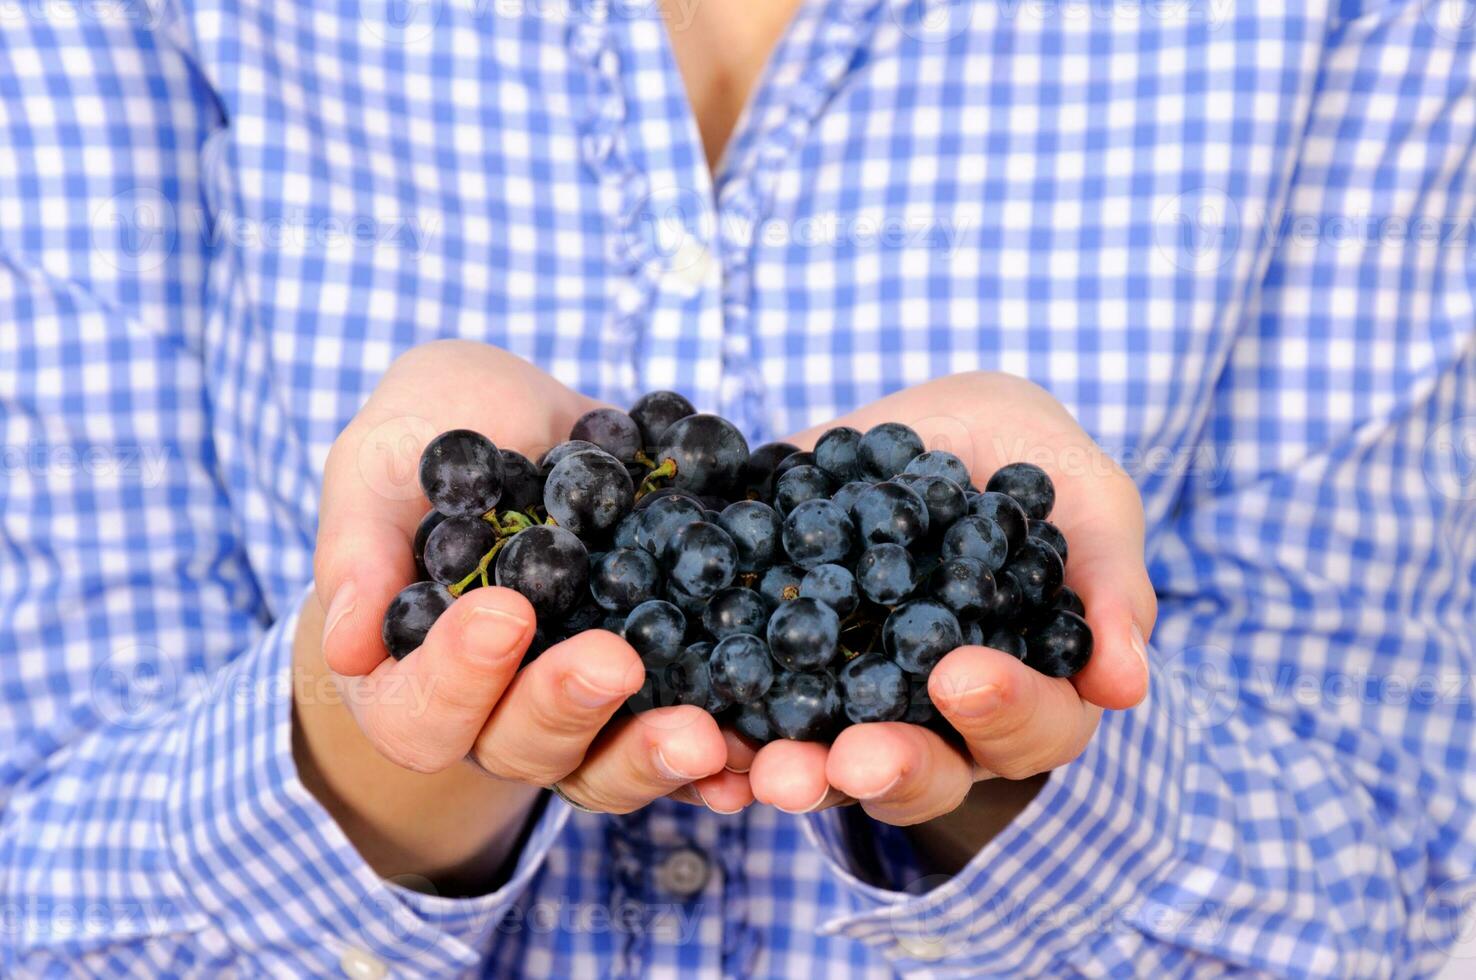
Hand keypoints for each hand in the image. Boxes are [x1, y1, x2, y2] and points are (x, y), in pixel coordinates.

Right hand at [296, 341, 745, 890]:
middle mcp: (492, 713)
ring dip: (654, 756)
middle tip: (612, 661)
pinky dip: (723, 757)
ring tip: (703, 735)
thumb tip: (348, 646)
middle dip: (565, 708)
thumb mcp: (385, 456)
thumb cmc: (441, 433)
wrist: (539, 424)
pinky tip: (759, 753)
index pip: (418, 714)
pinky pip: (686, 742)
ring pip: (607, 768)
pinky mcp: (655, 692)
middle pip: (520, 749)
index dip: (457, 678)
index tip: (505, 611)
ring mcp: (579, 712)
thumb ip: (362, 539)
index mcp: (408, 674)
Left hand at [743, 372, 1155, 829]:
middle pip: (927, 773)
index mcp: (1032, 693)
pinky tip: (693, 726)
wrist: (922, 427)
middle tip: (853, 757)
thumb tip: (1127, 686)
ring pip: (833, 764)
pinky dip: (722, 729)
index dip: (1004, 711)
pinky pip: (748, 717)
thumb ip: (1108, 582)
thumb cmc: (1024, 459)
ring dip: (800, 773)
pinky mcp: (778, 673)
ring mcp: (856, 706)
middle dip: (891, 768)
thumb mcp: (1082, 496)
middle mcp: (942, 724)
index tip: (961, 674)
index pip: (1033, 728)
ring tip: (764, 769)